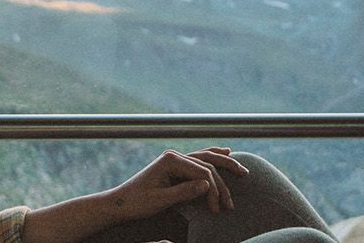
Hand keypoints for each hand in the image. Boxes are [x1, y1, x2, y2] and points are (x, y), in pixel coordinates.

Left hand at [102, 147, 250, 219]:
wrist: (119, 203)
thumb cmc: (137, 203)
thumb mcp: (160, 201)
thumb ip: (184, 192)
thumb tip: (208, 185)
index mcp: (170, 160)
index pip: (203, 173)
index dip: (214, 192)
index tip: (217, 210)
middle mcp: (174, 155)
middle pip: (208, 165)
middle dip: (223, 183)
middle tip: (232, 203)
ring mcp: (174, 158)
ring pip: (206, 158)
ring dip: (224, 166)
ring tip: (243, 171)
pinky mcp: (175, 165)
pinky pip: (199, 159)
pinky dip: (213, 157)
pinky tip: (226, 153)